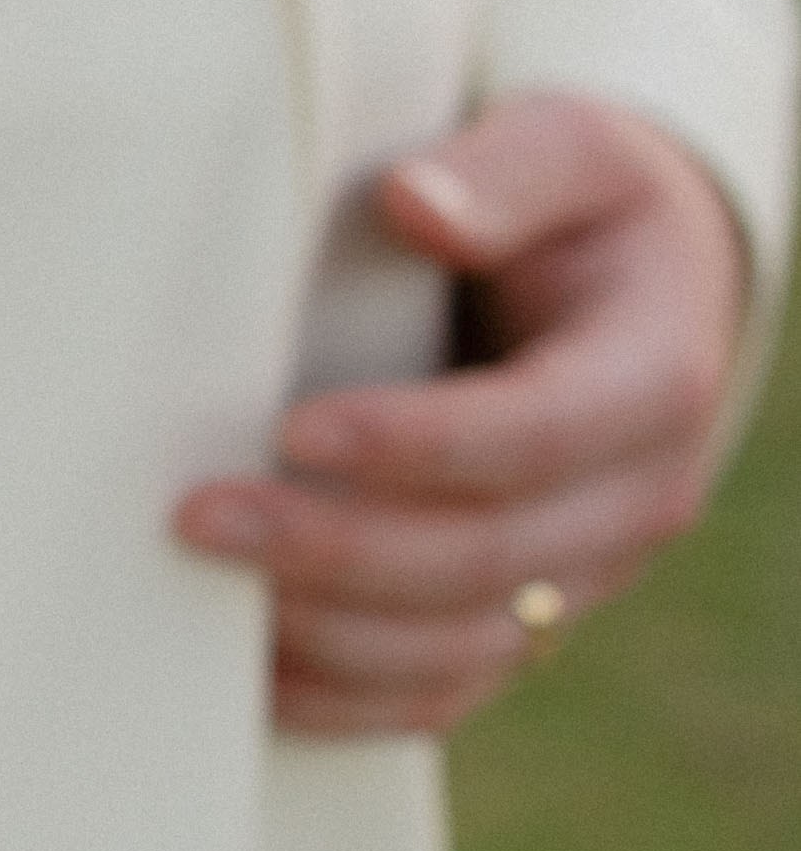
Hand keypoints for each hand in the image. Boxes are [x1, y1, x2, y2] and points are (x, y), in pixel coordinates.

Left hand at [174, 92, 748, 736]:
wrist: (640, 286)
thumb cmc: (583, 205)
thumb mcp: (567, 149)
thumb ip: (500, 174)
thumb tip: (416, 207)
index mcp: (652, 380)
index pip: (532, 434)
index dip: (416, 445)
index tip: (294, 428)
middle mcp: (635, 499)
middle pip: (487, 560)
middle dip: (335, 550)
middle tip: (198, 515)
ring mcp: (585, 573)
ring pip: (463, 649)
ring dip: (327, 638)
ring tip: (202, 596)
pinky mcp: (530, 615)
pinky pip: (444, 690)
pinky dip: (346, 700)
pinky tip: (248, 677)